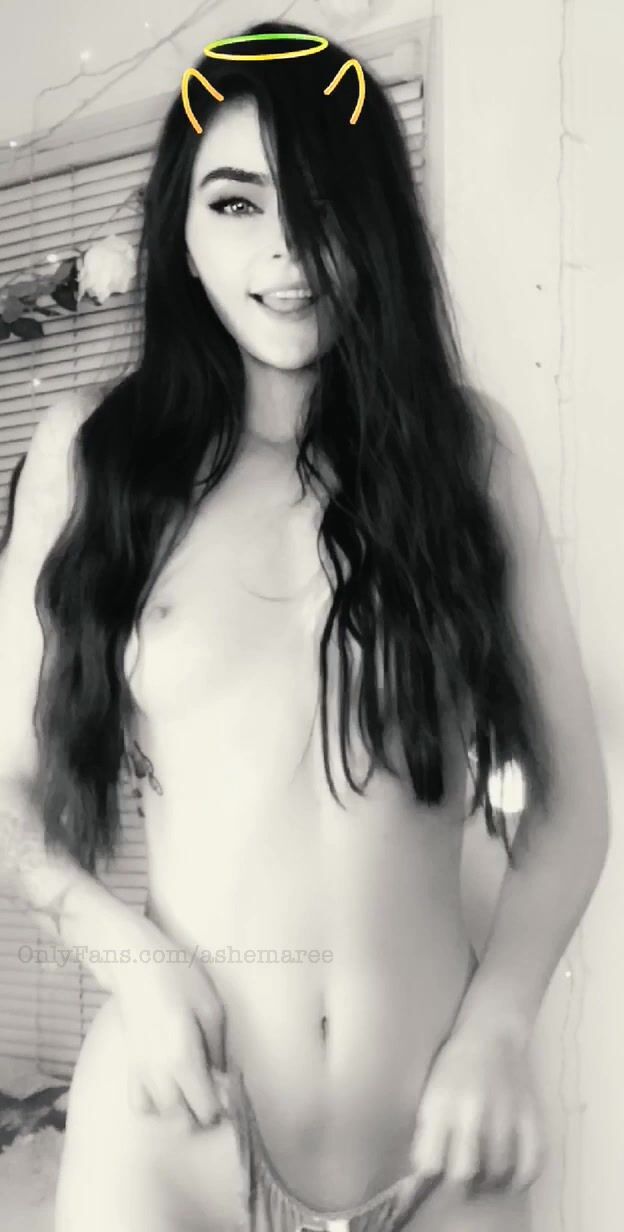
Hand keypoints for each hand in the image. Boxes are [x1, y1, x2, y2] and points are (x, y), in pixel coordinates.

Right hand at [111, 919, 226, 1131]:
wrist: (134, 963)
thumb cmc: (178, 978)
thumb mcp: (211, 1007)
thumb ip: (218, 1048)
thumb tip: (222, 1076)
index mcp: (183, 1060)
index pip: (204, 1110)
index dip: (221, 1106)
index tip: (228, 1088)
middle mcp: (159, 1074)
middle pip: (183, 1119)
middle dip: (201, 1111)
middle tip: (214, 1087)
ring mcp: (140, 1071)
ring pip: (161, 1114)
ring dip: (178, 1108)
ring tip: (191, 1086)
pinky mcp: (130, 1064)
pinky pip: (139, 1102)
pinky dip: (154, 1102)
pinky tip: (168, 1083)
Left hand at [408, 1025, 546, 1193]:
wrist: (492, 1034)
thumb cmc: (454, 1066)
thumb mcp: (431, 1094)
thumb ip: (428, 1133)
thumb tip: (423, 1176)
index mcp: (442, 1104)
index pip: (432, 1162)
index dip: (431, 1178)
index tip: (435, 1178)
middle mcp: (473, 1111)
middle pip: (465, 1172)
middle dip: (462, 1185)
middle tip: (463, 1184)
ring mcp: (505, 1114)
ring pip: (498, 1171)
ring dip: (491, 1183)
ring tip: (486, 1180)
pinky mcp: (531, 1115)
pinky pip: (532, 1162)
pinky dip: (523, 1178)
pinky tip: (514, 1178)